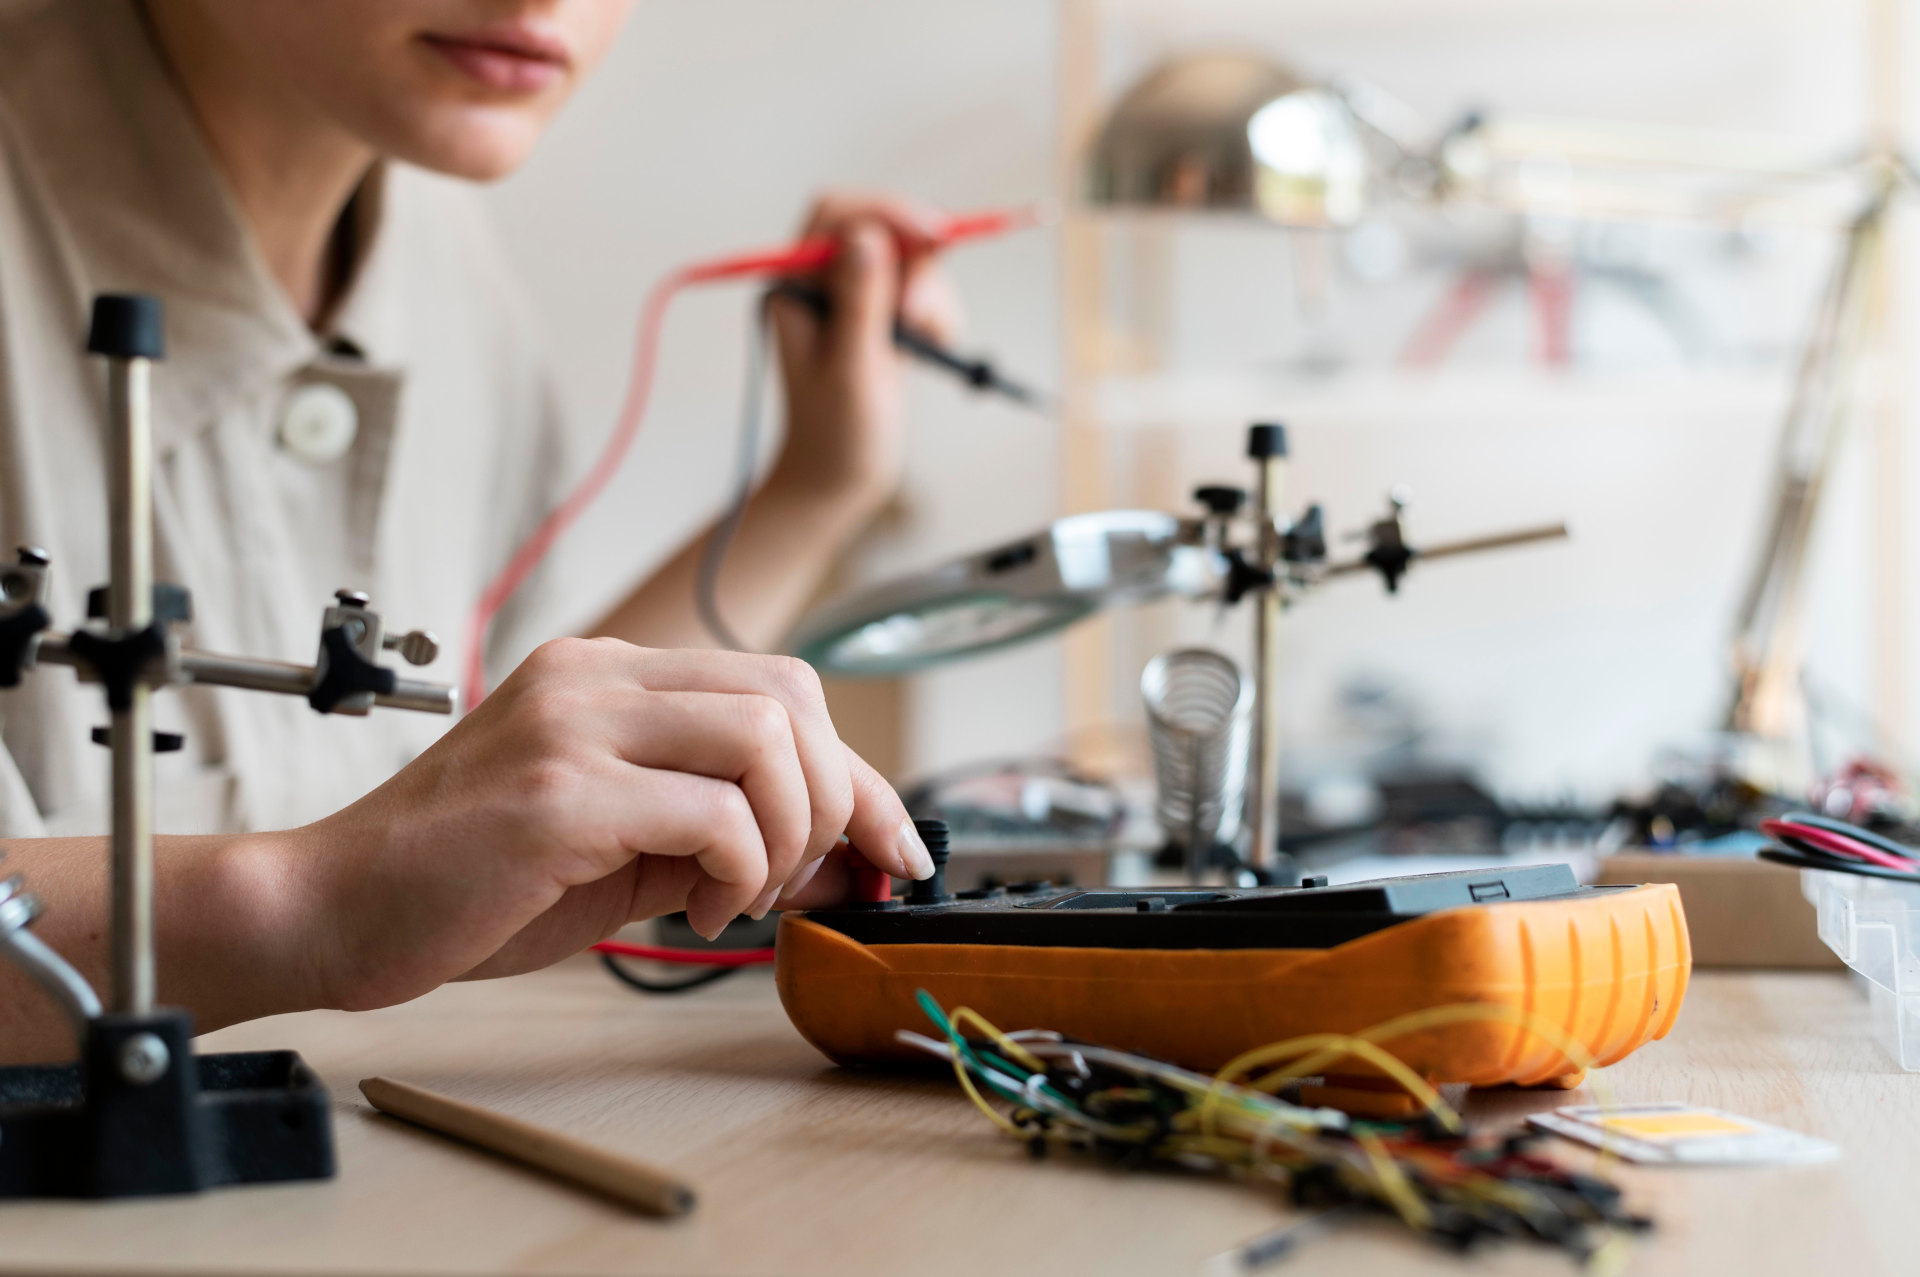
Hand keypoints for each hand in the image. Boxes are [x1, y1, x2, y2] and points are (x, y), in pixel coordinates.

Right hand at [288, 638, 930, 1011]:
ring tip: (741, 897)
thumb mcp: (621, 844)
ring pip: (765, 736)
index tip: (892, 845)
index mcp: (607, 675)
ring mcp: (575, 725)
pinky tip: (696, 916)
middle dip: (837, 801)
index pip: (776, 687)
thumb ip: (720, 830)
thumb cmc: (470, 882)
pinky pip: (714, 812)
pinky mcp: (559, 794)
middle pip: (789, 697)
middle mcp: (595, 678)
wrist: (332, 908)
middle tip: (806, 882)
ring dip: (789, 833)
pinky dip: (740, 871)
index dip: (853, 770)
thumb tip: (847, 858)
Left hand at [764, 191, 962, 513]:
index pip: (835, 216)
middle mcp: (822, 282)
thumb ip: (858, 303)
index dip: (883, 212)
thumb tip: (866, 240)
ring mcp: (856, 297)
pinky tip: (930, 347)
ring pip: (910, 258)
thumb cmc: (835, 435)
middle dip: (915, 257)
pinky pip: (924, 289)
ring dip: (930, 294)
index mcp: (795, 286)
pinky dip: (938, 312)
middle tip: (927, 303)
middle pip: (880, 227)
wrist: (838, 479)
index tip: (929, 233)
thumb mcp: (849, 369)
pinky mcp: (884, 315)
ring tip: (921, 341)